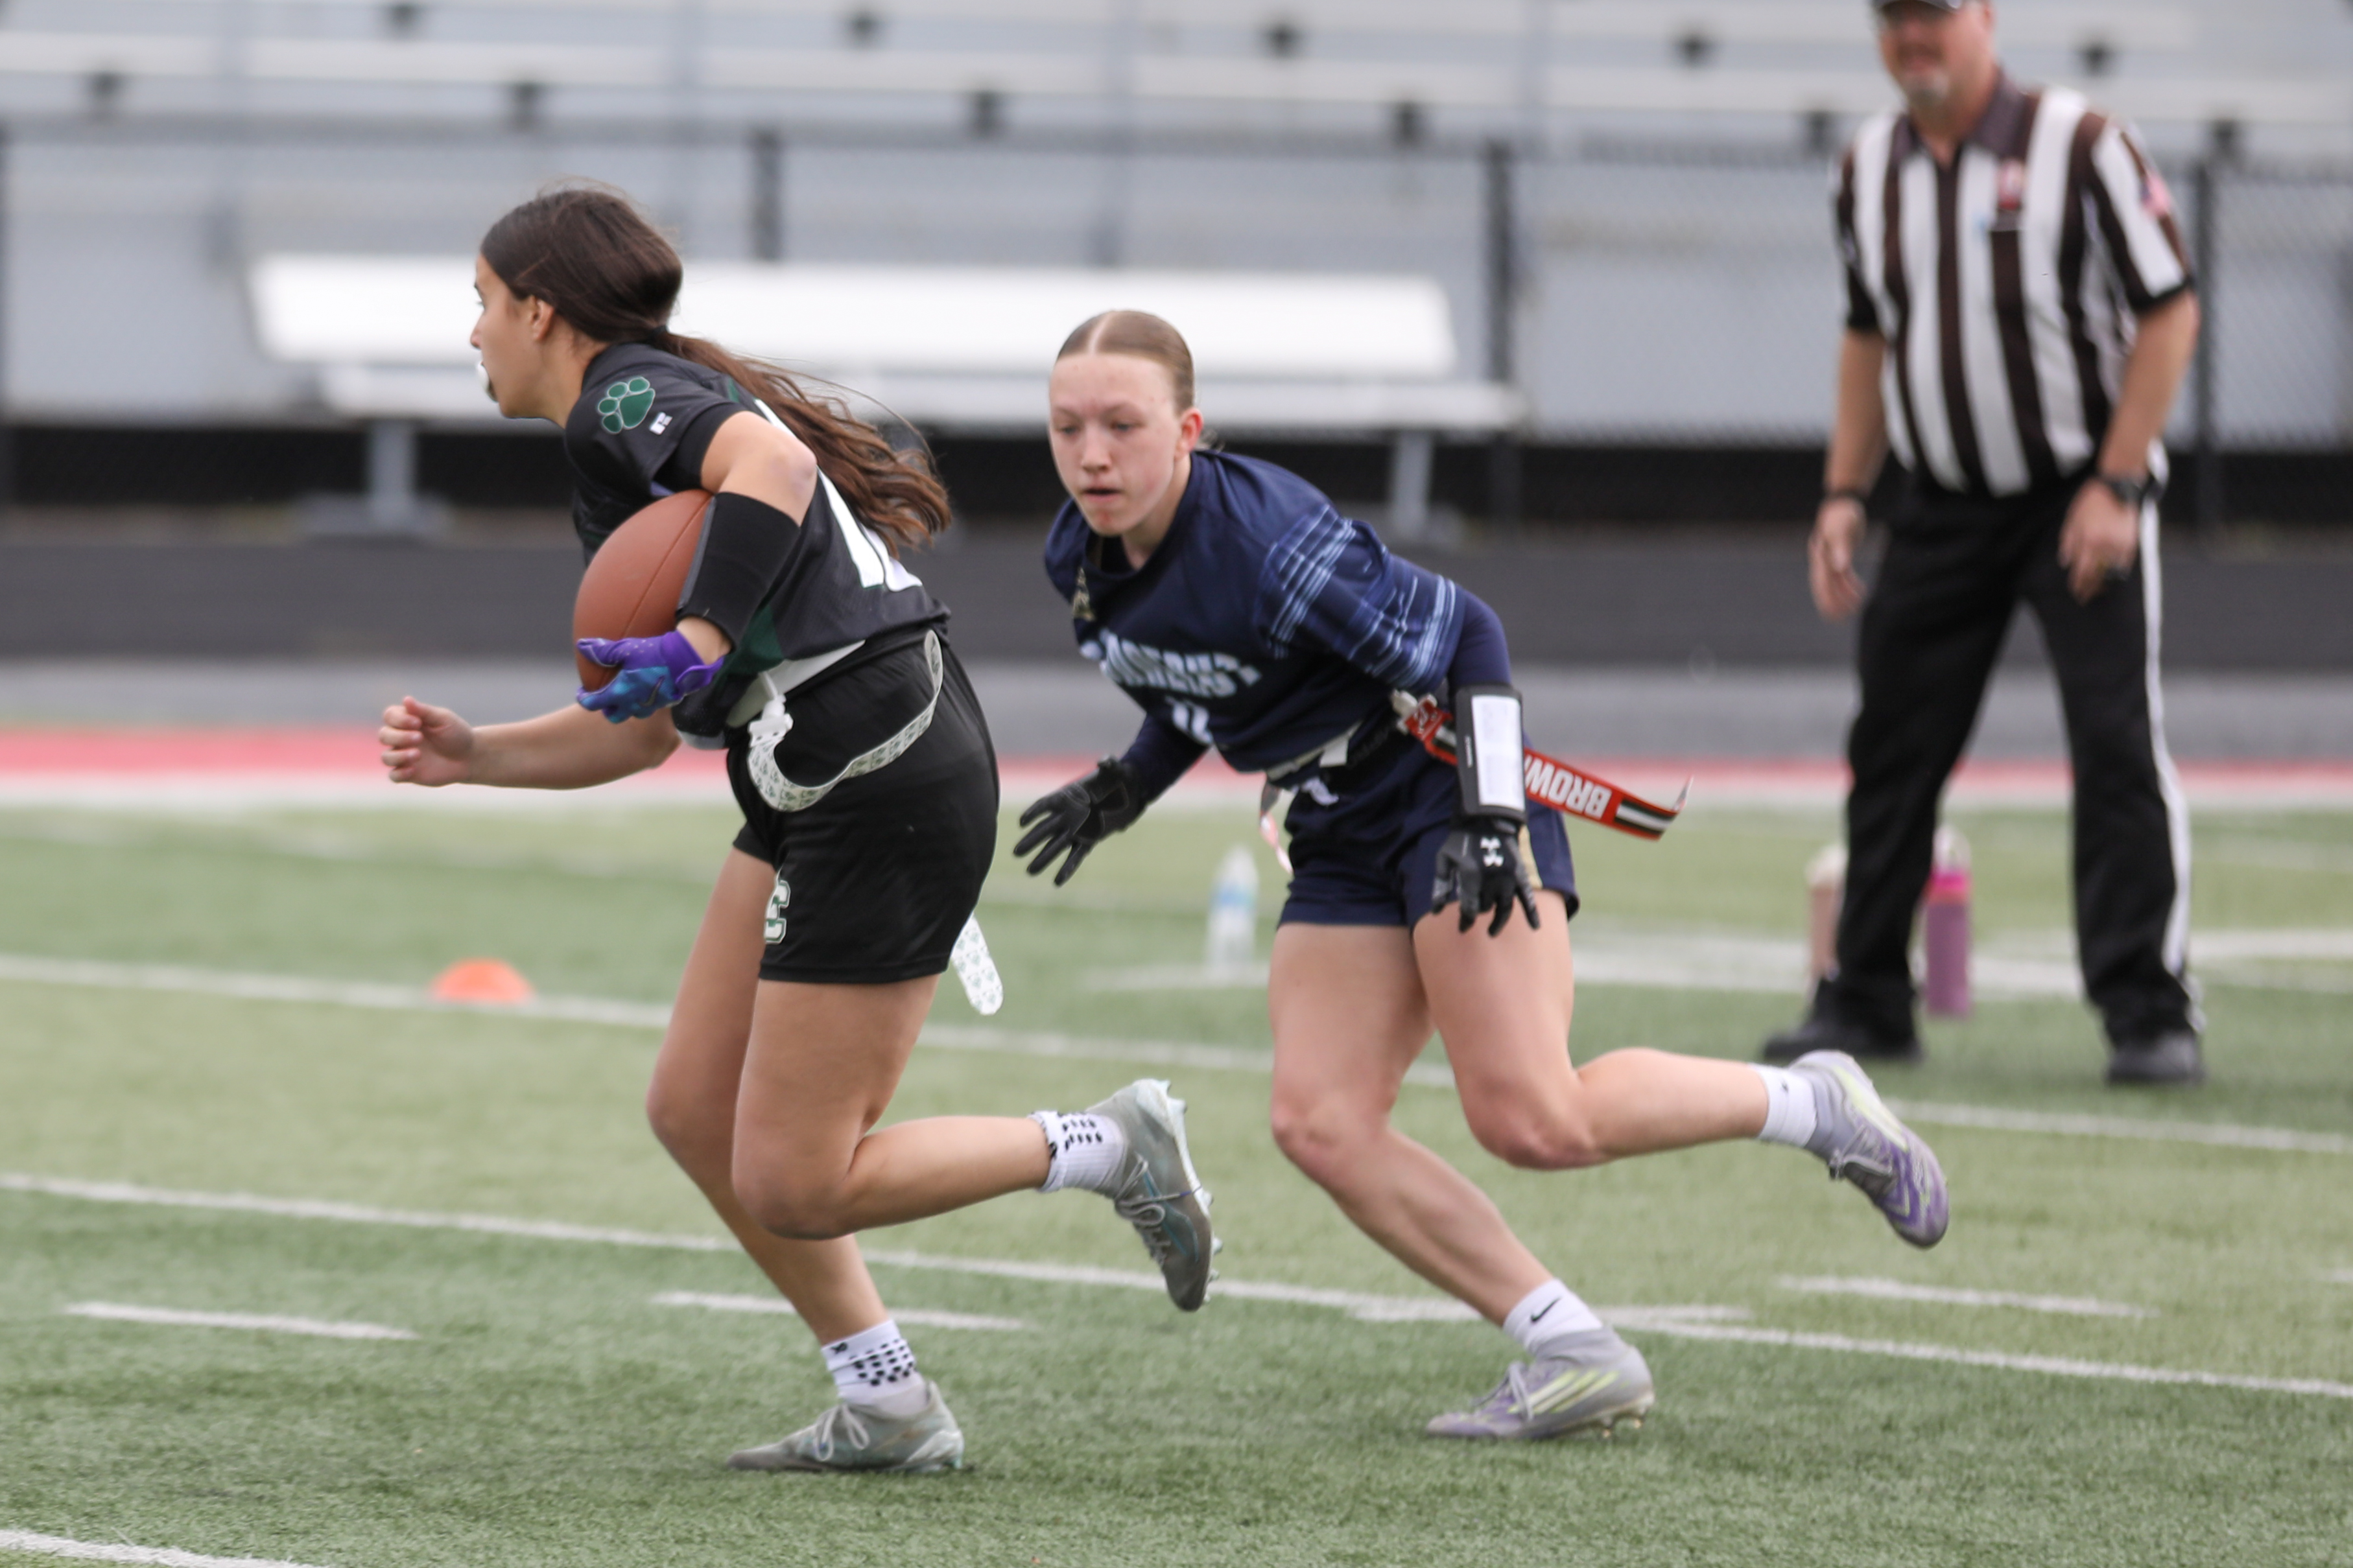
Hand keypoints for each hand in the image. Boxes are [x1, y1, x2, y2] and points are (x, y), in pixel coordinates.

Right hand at [380, 696, 474, 786]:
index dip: (398, 719)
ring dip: (398, 755)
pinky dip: (399, 773)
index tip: (417, 722)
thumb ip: (424, 711)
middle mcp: (401, 738)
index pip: (390, 716)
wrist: (470, 757)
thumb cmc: (456, 734)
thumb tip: (406, 699)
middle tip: (419, 738)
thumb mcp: (444, 719)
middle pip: (384, 735)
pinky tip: (413, 770)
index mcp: (408, 721)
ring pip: (386, 757)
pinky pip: (394, 776)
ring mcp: (403, 756)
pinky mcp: (409, 773)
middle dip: (399, 736)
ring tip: (418, 754)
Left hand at [576, 629, 723, 722]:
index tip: (582, 693)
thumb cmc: (654, 653)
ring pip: (633, 714)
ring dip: (627, 707)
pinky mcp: (666, 702)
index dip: (584, 699)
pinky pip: (651, 706)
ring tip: (627, 694)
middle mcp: (635, 704)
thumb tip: (582, 646)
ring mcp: (651, 705)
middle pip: (614, 716)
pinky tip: (647, 688)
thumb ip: (602, 650)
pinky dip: (644, 701)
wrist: (687, 659)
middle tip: (605, 697)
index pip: (595, 704)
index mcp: (621, 692)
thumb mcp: (625, 648)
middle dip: (607, 709)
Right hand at [1014, 758, 1144, 884]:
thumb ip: (1108, 764)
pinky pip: (1076, 856)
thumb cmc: (1119, 777)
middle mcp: (1068, 814)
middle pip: (1045, 829)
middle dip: (1031, 841)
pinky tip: (1057, 881)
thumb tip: (1104, 761)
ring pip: (1056, 846)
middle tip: (1015, 853)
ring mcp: (1077, 829)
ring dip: (1043, 858)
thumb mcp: (1115, 768)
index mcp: (1067, 796)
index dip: (1033, 812)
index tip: (1022, 822)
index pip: (1045, 804)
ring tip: (1029, 872)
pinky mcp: (1090, 840)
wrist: (1132, 791)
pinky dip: (1067, 868)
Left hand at [1429, 816, 1540, 936]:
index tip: (1461, 928)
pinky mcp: (1520, 874)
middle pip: (1485, 907)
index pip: (1469, 909)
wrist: (1486, 818)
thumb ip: (1440, 885)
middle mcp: (1492, 880)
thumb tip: (1436, 912)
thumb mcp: (1444, 859)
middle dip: (1477, 911)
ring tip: (1492, 932)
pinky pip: (1528, 897)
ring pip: (1504, 908)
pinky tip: (1535, 927)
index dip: (1464, 922)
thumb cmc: (1460, 839)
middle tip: (1473, 912)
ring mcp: (1508, 878)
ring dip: (1498, 922)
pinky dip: (1532, 913)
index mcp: (1472, 877)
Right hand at [1809, 496, 1867, 620]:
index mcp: (1820, 554)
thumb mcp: (1844, 527)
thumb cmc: (1844, 514)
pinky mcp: (1837, 556)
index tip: (1834, 613)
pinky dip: (1849, 585)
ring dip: (1843, 596)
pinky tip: (1860, 592)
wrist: (1843, 501)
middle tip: (1841, 618)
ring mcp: (1827, 558)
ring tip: (1856, 607)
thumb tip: (1839, 567)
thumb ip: (1841, 547)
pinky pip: (1841, 576)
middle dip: (1832, 603)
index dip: (1827, 598)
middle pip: (1824, 586)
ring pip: (1833, 583)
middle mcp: (1821, 558)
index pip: (1822, 581)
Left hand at [2058, 479, 2141, 602]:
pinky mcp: (2132, 541)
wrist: (2118, 486)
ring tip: (2098, 592)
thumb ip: (2068, 541)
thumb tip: (2065, 561)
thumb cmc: (2092, 500)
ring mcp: (2120, 544)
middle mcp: (2104, 545)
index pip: (2081, 569)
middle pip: (2096, 574)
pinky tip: (2114, 578)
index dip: (2077, 583)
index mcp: (2087, 540)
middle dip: (2089, 588)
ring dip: (2104, 583)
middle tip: (2084, 598)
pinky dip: (2119, 571)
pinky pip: (2125, 562)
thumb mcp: (2072, 518)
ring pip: (2112, 571)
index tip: (2075, 592)